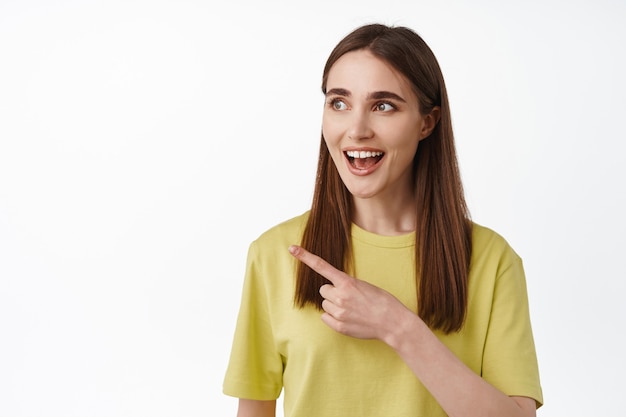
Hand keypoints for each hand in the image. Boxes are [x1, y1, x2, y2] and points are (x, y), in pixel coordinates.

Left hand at [288, 245, 411, 341]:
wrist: (392, 322)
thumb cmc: (382, 301)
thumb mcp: (364, 285)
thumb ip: (346, 285)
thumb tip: (332, 291)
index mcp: (347, 282)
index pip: (321, 266)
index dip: (305, 256)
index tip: (292, 249)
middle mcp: (339, 296)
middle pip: (323, 290)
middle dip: (332, 292)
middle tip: (349, 297)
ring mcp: (338, 312)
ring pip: (325, 304)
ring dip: (334, 305)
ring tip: (352, 308)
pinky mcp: (338, 326)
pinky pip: (325, 318)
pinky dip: (334, 317)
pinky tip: (348, 318)